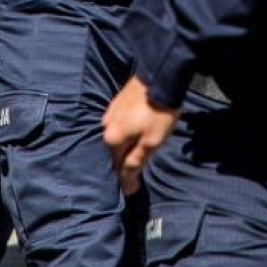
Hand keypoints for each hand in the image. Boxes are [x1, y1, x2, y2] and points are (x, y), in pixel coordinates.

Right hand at [101, 76, 177, 194]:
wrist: (160, 76)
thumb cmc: (158, 113)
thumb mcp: (151, 142)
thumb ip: (136, 162)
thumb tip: (126, 184)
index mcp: (112, 139)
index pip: (117, 167)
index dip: (126, 180)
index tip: (134, 190)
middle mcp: (106, 126)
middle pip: (114, 152)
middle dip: (122, 164)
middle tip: (135, 174)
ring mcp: (110, 113)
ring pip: (116, 138)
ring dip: (124, 147)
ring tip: (135, 153)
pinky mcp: (117, 102)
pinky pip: (118, 126)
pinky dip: (125, 134)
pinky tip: (134, 133)